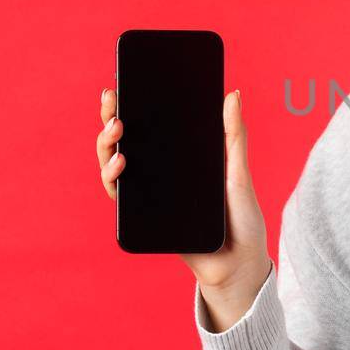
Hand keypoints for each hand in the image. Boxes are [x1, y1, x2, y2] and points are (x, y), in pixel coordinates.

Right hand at [96, 85, 270, 288]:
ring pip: (115, 165)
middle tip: (113, 103)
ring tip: (117, 131)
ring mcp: (151, 195)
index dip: (133, 106)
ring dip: (107, 146)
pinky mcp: (144, 217)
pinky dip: (113, 178)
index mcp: (183, 158)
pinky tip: (120, 164)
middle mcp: (162, 173)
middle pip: (127, 142)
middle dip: (112, 119)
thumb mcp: (239, 174)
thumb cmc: (242, 220)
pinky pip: (121, 196)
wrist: (237, 265)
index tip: (123, 85)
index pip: (152, 127)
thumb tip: (231, 93)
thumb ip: (234, 136)